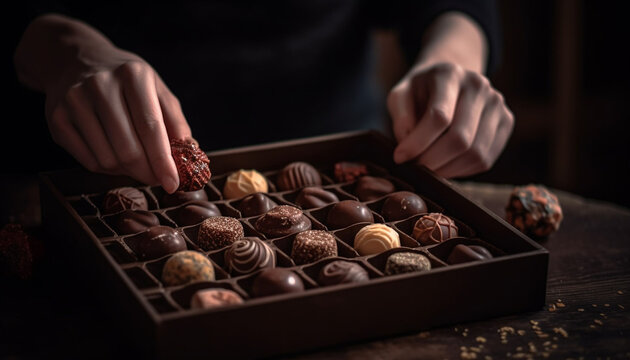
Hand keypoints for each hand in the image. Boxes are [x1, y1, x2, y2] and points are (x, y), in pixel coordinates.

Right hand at [44, 48, 189, 192]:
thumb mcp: (157, 90)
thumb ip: (176, 122)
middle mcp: (100, 85)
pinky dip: (107, 170)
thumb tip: (190, 156)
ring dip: (128, 171)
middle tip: (157, 179)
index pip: (150, 127)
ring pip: (107, 159)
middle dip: (147, 172)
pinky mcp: (56, 119)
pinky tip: (115, 158)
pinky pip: (88, 161)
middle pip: (128, 149)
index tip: (173, 183)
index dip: (163, 161)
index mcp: (133, 75)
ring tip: (137, 163)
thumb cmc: (126, 81)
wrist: (76, 60)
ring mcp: (74, 101)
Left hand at [387, 62, 513, 177]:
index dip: (417, 143)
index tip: (400, 157)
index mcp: (450, 74)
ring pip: (475, 152)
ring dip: (447, 169)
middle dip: (432, 161)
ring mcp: (497, 104)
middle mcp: (479, 86)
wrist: (448, 82)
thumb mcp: (400, 96)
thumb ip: (400, 118)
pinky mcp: (506, 122)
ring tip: (428, 168)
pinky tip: (445, 165)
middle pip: (459, 138)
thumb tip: (408, 146)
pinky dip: (462, 170)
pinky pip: (485, 159)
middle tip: (415, 168)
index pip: (438, 117)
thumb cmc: (420, 92)